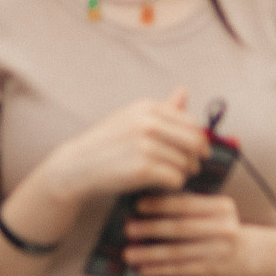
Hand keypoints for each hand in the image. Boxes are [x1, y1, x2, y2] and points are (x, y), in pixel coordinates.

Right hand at [44, 89, 206, 203]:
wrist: (75, 168)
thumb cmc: (108, 144)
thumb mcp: (131, 118)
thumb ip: (162, 108)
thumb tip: (184, 90)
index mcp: (147, 108)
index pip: (192, 124)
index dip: (199, 141)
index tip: (198, 152)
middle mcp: (148, 123)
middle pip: (194, 143)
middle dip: (197, 158)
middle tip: (192, 168)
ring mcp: (145, 145)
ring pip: (186, 163)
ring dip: (183, 173)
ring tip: (170, 176)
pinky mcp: (143, 169)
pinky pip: (176, 179)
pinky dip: (173, 185)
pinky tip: (161, 185)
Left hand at [124, 192, 245, 275]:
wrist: (246, 255)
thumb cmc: (218, 229)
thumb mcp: (213, 213)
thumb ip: (189, 208)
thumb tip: (147, 204)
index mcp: (222, 208)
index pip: (188, 204)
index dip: (161, 205)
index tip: (138, 205)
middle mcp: (224, 228)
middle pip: (181, 228)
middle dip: (152, 228)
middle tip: (129, 229)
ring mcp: (219, 251)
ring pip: (178, 252)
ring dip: (150, 254)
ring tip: (129, 254)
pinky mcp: (212, 270)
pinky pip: (181, 270)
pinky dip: (160, 270)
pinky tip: (143, 269)